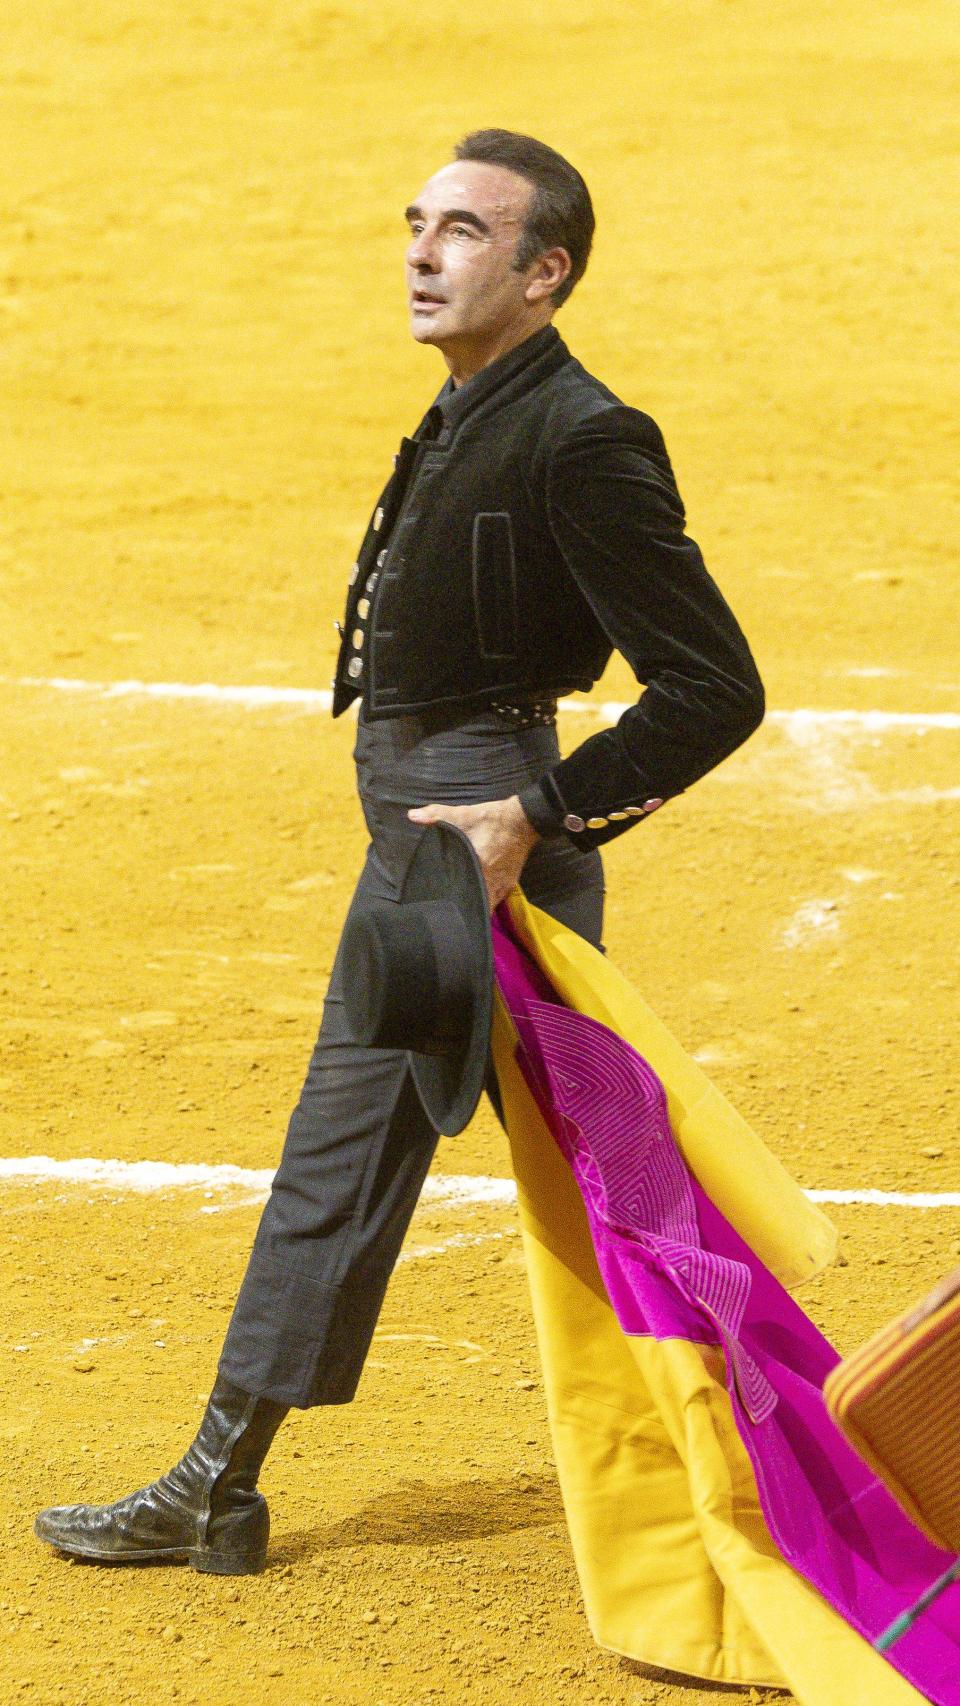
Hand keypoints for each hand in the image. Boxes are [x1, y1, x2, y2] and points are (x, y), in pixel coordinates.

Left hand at [407, 795, 539, 910]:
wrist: (523, 819)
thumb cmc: (492, 819)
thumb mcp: (463, 814)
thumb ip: (437, 815)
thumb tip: (412, 815)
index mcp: (481, 869)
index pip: (469, 899)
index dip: (458, 909)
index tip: (445, 912)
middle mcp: (493, 882)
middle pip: (479, 907)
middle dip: (465, 911)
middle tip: (450, 913)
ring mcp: (504, 884)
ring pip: (489, 905)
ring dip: (478, 906)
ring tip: (463, 909)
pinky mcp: (510, 881)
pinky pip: (497, 898)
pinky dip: (487, 899)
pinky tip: (477, 897)